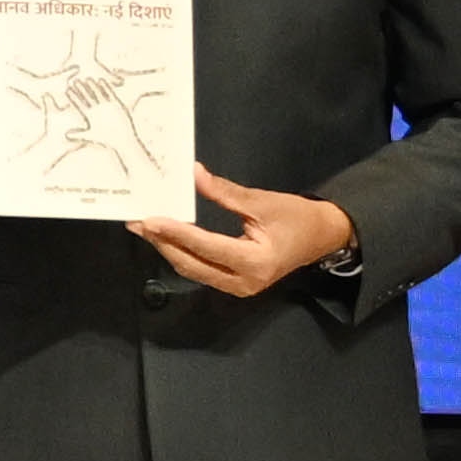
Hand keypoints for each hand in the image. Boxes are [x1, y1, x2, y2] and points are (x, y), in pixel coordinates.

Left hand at [137, 165, 357, 300]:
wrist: (324, 236)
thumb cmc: (297, 218)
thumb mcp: (262, 201)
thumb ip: (224, 192)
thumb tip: (192, 174)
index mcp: (257, 262)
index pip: (207, 246)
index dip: (176, 232)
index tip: (149, 219)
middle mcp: (245, 281)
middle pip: (192, 263)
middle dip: (162, 242)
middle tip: (136, 221)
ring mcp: (239, 287)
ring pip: (193, 269)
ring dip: (168, 248)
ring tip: (144, 227)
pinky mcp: (235, 283)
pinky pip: (201, 269)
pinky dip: (182, 252)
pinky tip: (166, 236)